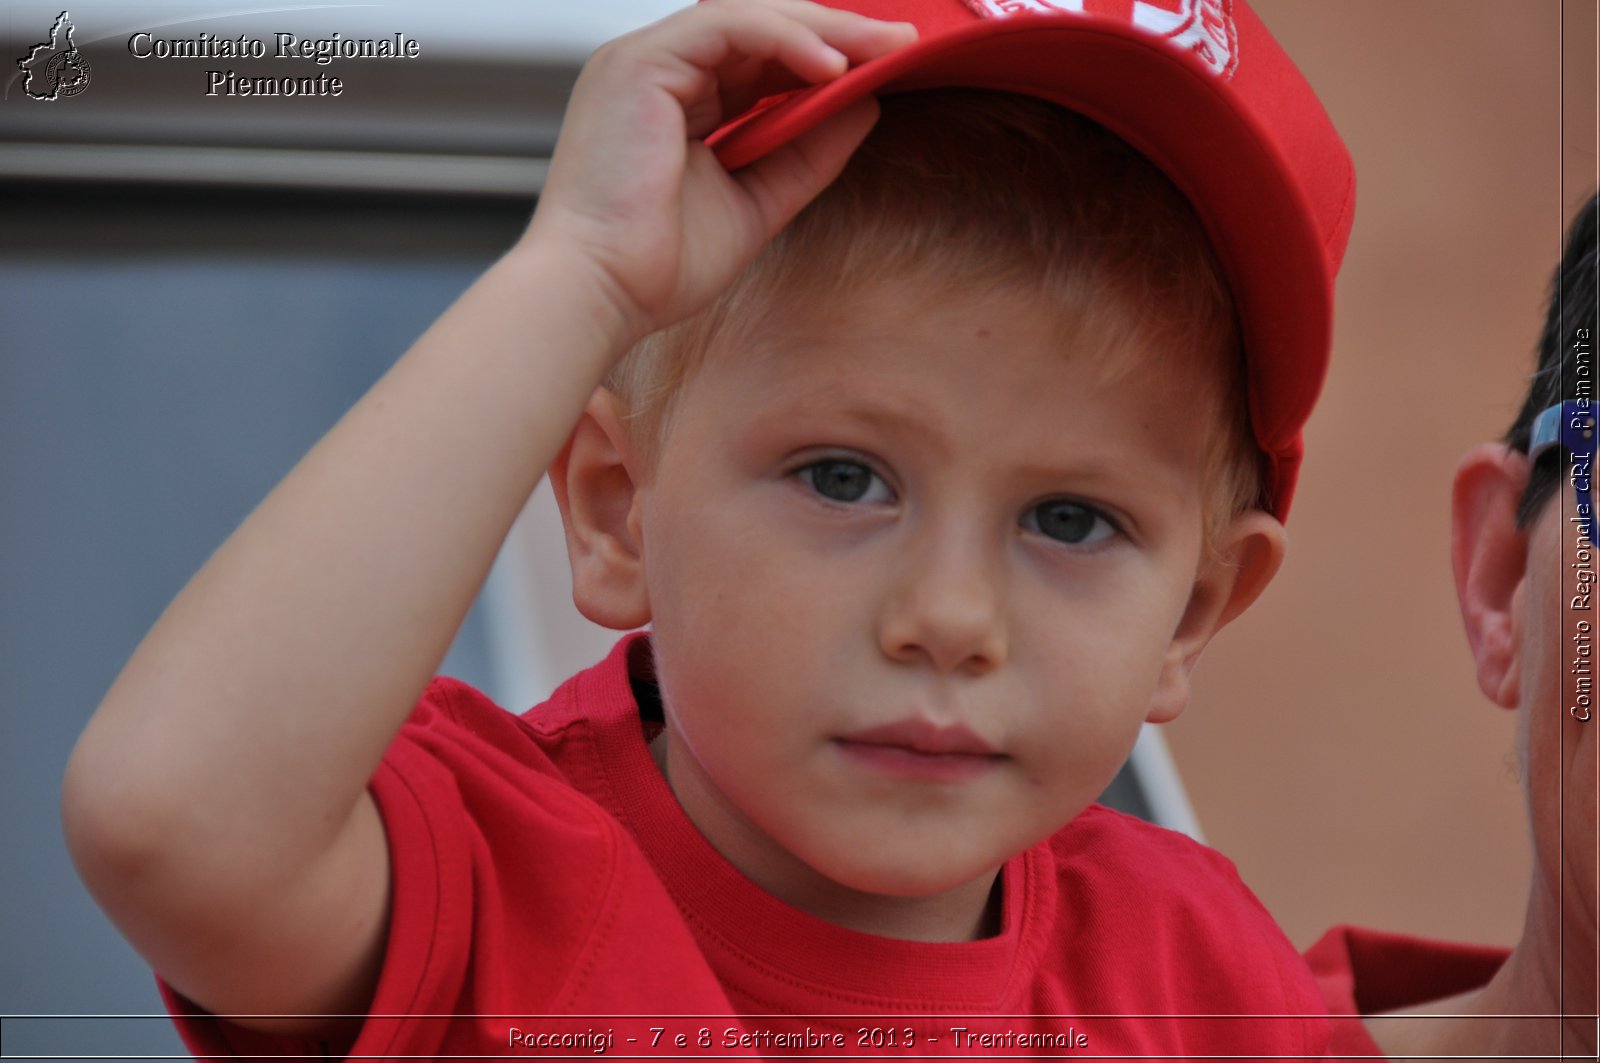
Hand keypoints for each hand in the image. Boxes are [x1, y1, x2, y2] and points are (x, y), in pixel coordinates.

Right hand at [526, 0, 915, 341]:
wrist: (601, 294)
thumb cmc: (655, 265)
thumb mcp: (758, 200)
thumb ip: (808, 153)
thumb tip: (863, 107)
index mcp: (677, 100)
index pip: (761, 56)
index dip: (823, 55)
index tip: (886, 65)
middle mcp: (659, 72)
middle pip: (761, 27)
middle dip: (836, 32)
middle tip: (901, 44)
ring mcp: (645, 61)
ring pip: (748, 16)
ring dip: (821, 29)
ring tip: (880, 48)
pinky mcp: (640, 63)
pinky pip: (728, 27)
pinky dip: (785, 39)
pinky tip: (830, 66)